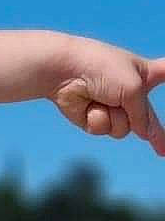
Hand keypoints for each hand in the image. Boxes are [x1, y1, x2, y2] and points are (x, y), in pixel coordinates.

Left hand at [47, 42, 164, 155]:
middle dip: (158, 136)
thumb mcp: (134, 88)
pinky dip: (98, 119)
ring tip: (104, 99)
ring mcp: (112, 107)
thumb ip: (143, 115)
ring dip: (116, 117)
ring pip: (124, 129)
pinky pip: (105, 129)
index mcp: (145, 74)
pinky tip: (89, 105)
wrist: (65, 70)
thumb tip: (144, 135)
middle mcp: (130, 92)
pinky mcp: (94, 118)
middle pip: (148, 118)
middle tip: (163, 151)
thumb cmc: (102, 68)